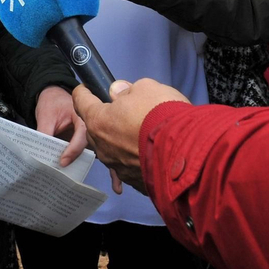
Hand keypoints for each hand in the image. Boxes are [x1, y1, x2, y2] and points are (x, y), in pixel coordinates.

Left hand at [35, 85, 87, 166]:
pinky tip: (60, 165)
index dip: (74, 150)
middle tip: (60, 169)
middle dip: (74, 158)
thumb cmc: (51, 102)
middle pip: (86, 146)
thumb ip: (44, 133)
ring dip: (73, 160)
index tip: (63, 161)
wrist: (52, 95)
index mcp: (82, 117)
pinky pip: (77, 151)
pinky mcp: (79, 141)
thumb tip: (42, 154)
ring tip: (60, 170)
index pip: (82, 135)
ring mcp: (85, 135)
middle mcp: (88, 127)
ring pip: (83, 151)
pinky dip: (69, 158)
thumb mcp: (45, 116)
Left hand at [72, 78, 189, 194]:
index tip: (86, 88)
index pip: (81, 101)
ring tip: (137, 132)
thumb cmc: (162, 116)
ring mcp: (118, 166)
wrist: (186, 153)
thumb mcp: (145, 88)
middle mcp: (103, 147)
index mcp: (99, 121)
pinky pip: (129, 165)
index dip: (84, 91)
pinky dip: (135, 156)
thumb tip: (119, 94)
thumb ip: (126, 91)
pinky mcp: (135, 181)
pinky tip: (148, 150)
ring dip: (119, 140)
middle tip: (119, 110)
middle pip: (95, 128)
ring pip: (112, 149)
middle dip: (104, 118)